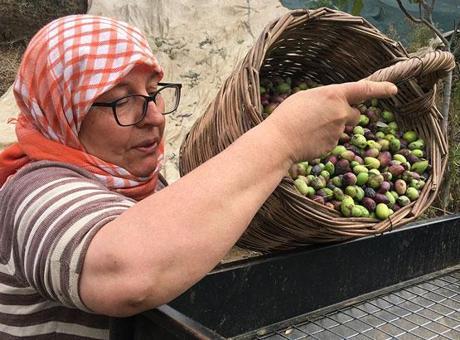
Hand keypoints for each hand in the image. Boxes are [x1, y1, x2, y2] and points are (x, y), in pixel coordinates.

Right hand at [262, 80, 397, 162]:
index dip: (381, 89)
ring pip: (342, 128)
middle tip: (326, 118)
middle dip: (347, 116)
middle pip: (356, 114)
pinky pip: (333, 140)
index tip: (393, 90)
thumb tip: (333, 104)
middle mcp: (341, 112)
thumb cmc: (288, 115)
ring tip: (310, 129)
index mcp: (334, 94)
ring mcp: (339, 131)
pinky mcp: (333, 145)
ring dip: (332, 128)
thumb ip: (325, 98)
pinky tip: (309, 139)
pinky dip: (324, 140)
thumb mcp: (306, 97)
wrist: (280, 141)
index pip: (364, 89)